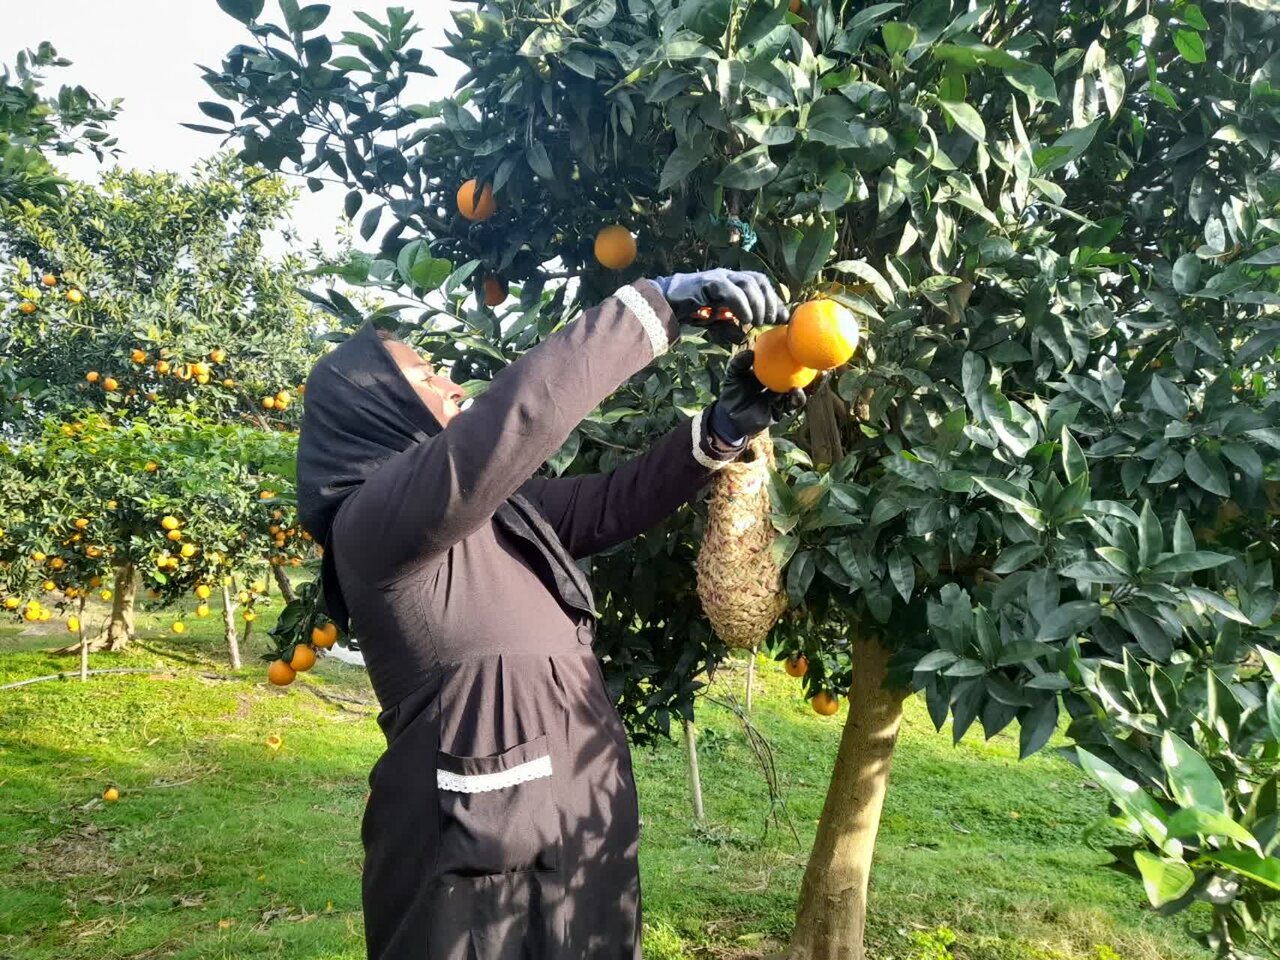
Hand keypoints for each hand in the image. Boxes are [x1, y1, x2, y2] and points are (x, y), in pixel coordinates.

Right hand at [651, 269, 788, 327]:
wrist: (665, 304)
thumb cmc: (690, 311)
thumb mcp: (715, 322)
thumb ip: (730, 327)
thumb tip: (744, 337)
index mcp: (733, 281)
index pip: (760, 284)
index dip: (774, 299)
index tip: (782, 318)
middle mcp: (728, 275)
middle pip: (758, 280)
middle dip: (770, 300)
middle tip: (772, 320)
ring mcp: (718, 277)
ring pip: (748, 282)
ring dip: (758, 303)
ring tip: (759, 322)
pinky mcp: (708, 282)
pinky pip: (731, 291)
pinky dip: (742, 305)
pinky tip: (746, 319)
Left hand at [707, 351, 812, 445]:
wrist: (729, 415)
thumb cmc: (732, 391)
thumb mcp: (734, 373)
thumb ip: (740, 362)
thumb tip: (751, 353)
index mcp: (772, 373)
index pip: (788, 361)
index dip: (798, 354)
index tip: (806, 344)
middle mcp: (781, 385)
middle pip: (802, 376)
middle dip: (814, 368)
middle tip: (822, 358)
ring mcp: (782, 399)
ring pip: (802, 390)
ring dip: (813, 384)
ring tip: (820, 375)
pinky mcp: (781, 412)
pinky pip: (792, 405)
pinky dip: (797, 398)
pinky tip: (797, 390)